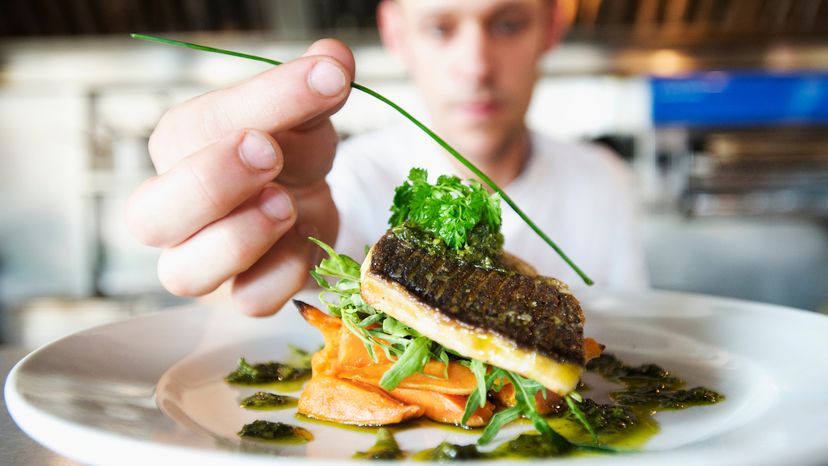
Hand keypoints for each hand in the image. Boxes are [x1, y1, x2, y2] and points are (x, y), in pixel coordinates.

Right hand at [127, 39, 354, 315]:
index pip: (197, 126)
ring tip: (286, 204)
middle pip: (150, 216)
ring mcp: (202, 261)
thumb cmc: (290, 152)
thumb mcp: (305, 112)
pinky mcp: (241, 296)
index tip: (325, 81)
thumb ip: (314, 86)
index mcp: (181, 146)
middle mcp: (175, 210)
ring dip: (239, 238)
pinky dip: (282, 275)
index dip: (262, 103)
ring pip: (184, 274)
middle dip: (211, 183)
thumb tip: (334, 59)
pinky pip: (248, 301)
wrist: (310, 200)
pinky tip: (307, 242)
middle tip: (269, 153)